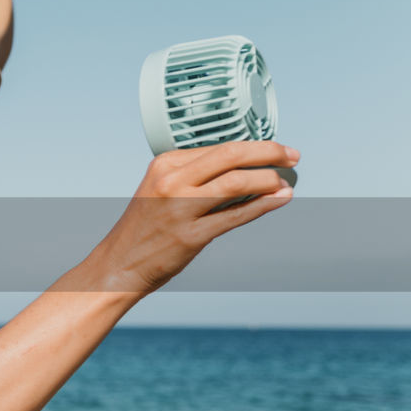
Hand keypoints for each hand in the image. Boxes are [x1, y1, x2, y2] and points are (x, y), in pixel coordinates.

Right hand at [88, 141, 299, 295]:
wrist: (119, 264)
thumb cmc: (143, 230)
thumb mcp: (160, 190)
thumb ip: (194, 176)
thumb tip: (241, 168)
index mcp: (164, 165)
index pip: (219, 147)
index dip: (254, 146)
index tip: (275, 149)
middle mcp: (171, 182)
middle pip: (231, 155)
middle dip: (269, 152)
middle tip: (291, 155)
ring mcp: (180, 208)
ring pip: (237, 182)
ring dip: (269, 180)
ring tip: (284, 182)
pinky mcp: (191, 235)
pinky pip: (236, 215)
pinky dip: (263, 205)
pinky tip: (278, 199)